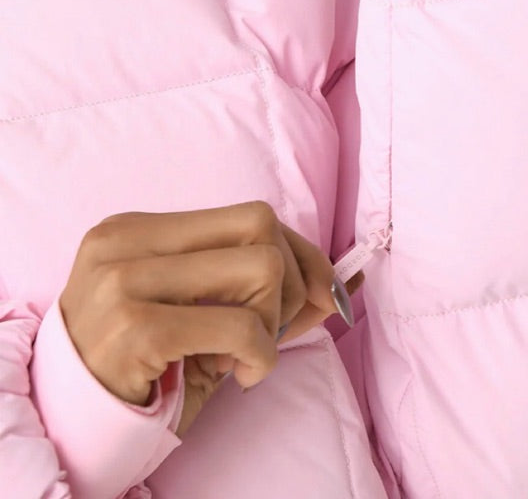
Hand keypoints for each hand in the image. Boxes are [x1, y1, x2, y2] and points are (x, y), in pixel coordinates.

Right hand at [59, 202, 361, 436]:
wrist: (71, 428)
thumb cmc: (142, 370)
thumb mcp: (200, 317)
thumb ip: (262, 293)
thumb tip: (340, 285)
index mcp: (138, 229)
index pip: (251, 215)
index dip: (300, 253)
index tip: (318, 293)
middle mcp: (127, 242)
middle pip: (261, 226)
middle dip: (289, 283)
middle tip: (266, 332)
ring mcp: (126, 282)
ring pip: (262, 266)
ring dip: (272, 322)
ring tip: (241, 354)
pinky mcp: (136, 328)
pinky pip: (242, 325)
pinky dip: (261, 354)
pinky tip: (237, 374)